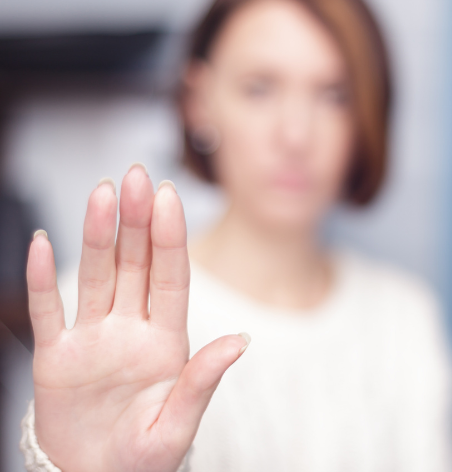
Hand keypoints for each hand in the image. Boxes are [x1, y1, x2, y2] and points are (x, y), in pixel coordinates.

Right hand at [26, 165, 249, 471]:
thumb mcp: (176, 424)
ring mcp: (93, 338)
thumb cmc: (142, 459)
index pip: (170, 276)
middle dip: (137, 220)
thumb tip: (241, 340)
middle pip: (135, 263)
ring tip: (103, 193)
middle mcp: (130, 329)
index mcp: (166, 341)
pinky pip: (49, 310)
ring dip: (98, 235)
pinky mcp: (57, 355)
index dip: (169, 237)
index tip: (169, 197)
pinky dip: (42, 279)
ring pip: (97, 275)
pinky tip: (44, 243)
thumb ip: (203, 379)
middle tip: (138, 176)